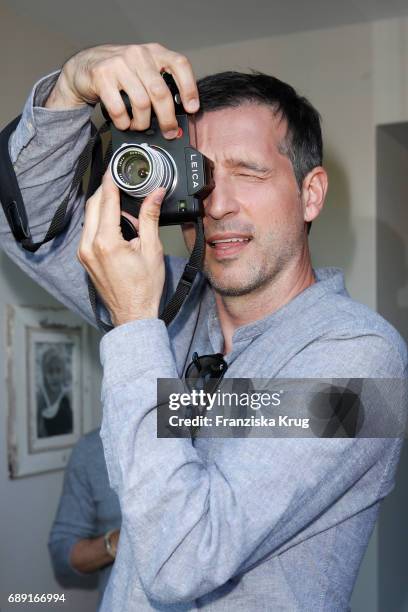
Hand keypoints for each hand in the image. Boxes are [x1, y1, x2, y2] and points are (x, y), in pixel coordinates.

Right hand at [46, 43, 198, 136]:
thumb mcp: (143, 72)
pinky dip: (123, 122)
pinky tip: (124, 123)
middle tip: (169, 132)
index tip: (192, 108)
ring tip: (139, 126)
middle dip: (167, 118)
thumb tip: (177, 117)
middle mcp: (138, 55)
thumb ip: (159, 86)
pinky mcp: (101, 76)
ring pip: (141, 103)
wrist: (84, 67)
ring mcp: (119, 64)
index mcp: (153, 52)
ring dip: (142, 123)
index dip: (189, 88)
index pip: (179, 64)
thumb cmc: (119, 73)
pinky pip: (119, 109)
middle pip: (160, 92)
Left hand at [77, 172, 165, 326]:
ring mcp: (83, 253)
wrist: (133, 313)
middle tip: (121, 182)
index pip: (107, 200)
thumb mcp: (152, 249)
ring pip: (89, 217)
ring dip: (103, 206)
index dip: (111, 181)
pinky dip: (100, 222)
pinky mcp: (84, 258)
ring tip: (124, 208)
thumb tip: (155, 194)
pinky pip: (89, 231)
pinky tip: (117, 225)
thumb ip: (150, 217)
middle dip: (106, 191)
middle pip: (93, 205)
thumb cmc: (144, 288)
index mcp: (106, 242)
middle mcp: (89, 246)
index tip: (115, 168)